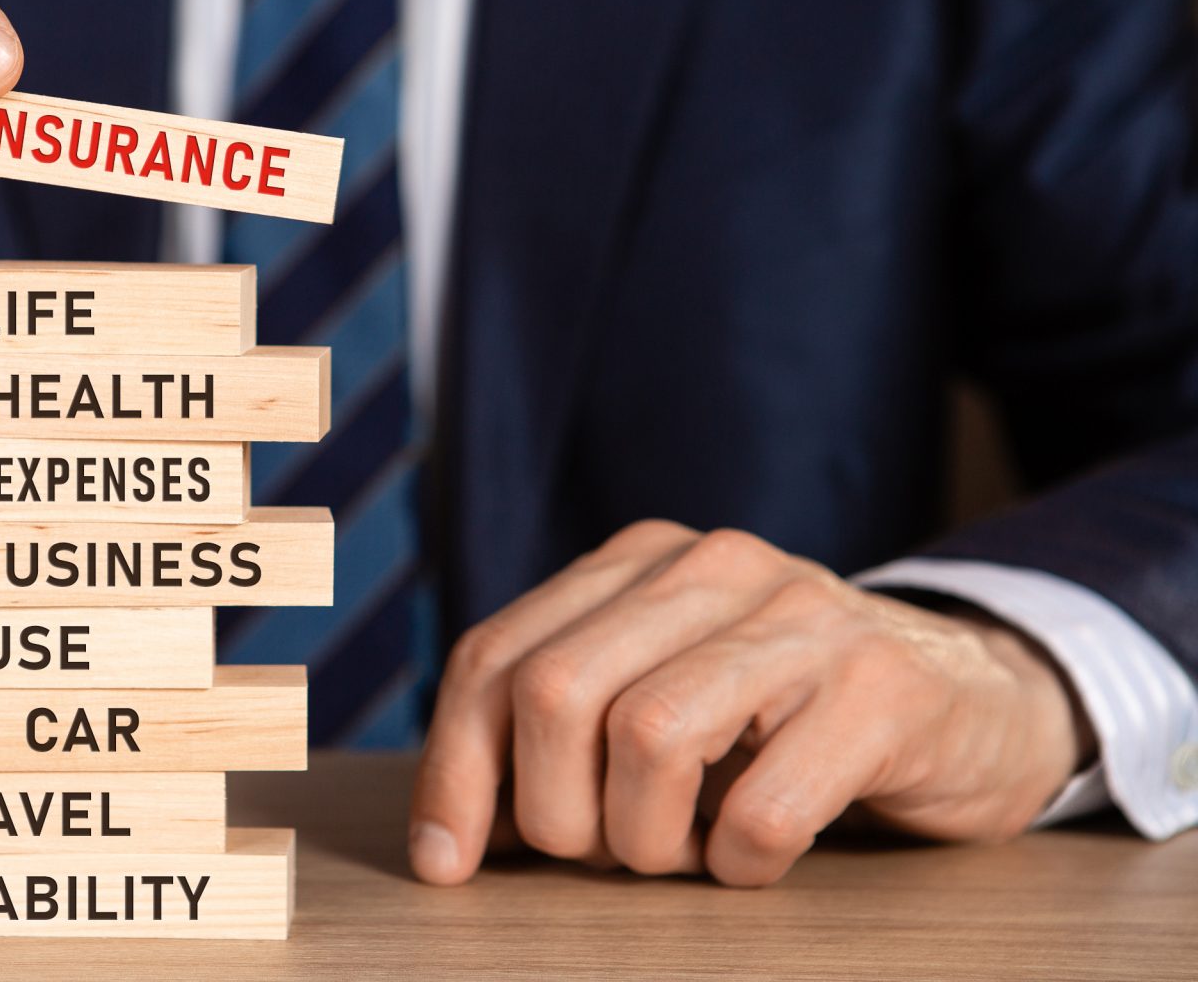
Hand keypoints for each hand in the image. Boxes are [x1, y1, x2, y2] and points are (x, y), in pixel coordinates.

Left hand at [409, 520, 1090, 887]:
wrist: (981, 700)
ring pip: (648, 738)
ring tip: (685, 852)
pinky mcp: (882, 691)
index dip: (454, 769)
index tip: (444, 863)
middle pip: (552, 692)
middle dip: (553, 812)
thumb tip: (451, 832)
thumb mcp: (665, 691)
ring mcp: (802, 619)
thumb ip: (563, 728)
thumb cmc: (788, 718)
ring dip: (646, 839)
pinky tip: (756, 856)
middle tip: (602, 857)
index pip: (494, 657)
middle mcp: (711, 567)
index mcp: (636, 562)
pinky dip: (740, 863)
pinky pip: (762, 809)